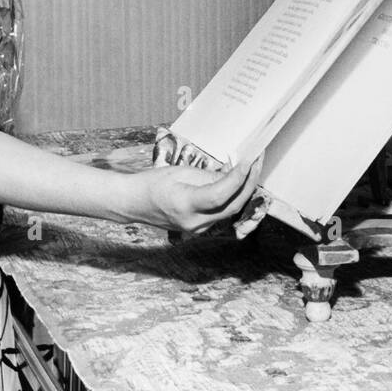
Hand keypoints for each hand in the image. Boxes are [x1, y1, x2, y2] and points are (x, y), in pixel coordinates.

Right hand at [132, 154, 263, 233]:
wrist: (134, 204)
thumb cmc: (153, 184)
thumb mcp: (181, 172)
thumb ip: (209, 176)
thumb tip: (234, 173)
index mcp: (185, 205)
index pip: (220, 195)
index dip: (237, 178)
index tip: (248, 161)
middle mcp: (194, 222)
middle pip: (232, 206)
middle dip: (249, 183)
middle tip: (257, 161)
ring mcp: (198, 229)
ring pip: (231, 210)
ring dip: (244, 189)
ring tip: (250, 167)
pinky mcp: (201, 228)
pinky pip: (223, 213)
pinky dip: (233, 196)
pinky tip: (236, 180)